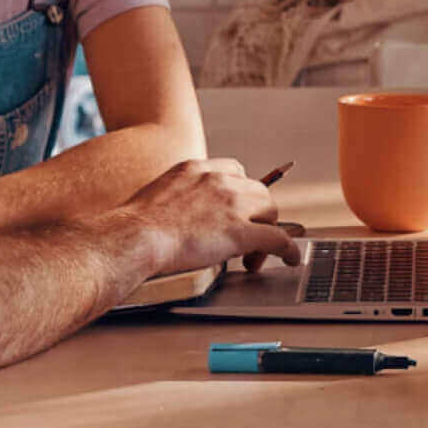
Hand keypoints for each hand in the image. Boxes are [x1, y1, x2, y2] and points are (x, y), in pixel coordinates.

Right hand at [118, 158, 296, 273]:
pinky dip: (289, 250)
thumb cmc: (135, 226)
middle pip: (258, 191)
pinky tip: (292, 259)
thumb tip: (176, 218)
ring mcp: (232, 205)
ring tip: (253, 257)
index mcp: (196, 168)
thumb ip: (176, 198)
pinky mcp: (240, 232)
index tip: (238, 209)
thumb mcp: (156, 196)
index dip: (240, 193)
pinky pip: (278, 239)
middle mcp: (219, 180)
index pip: (234, 170)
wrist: (135, 236)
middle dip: (256, 214)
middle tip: (246, 239)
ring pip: (270, 212)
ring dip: (267, 232)